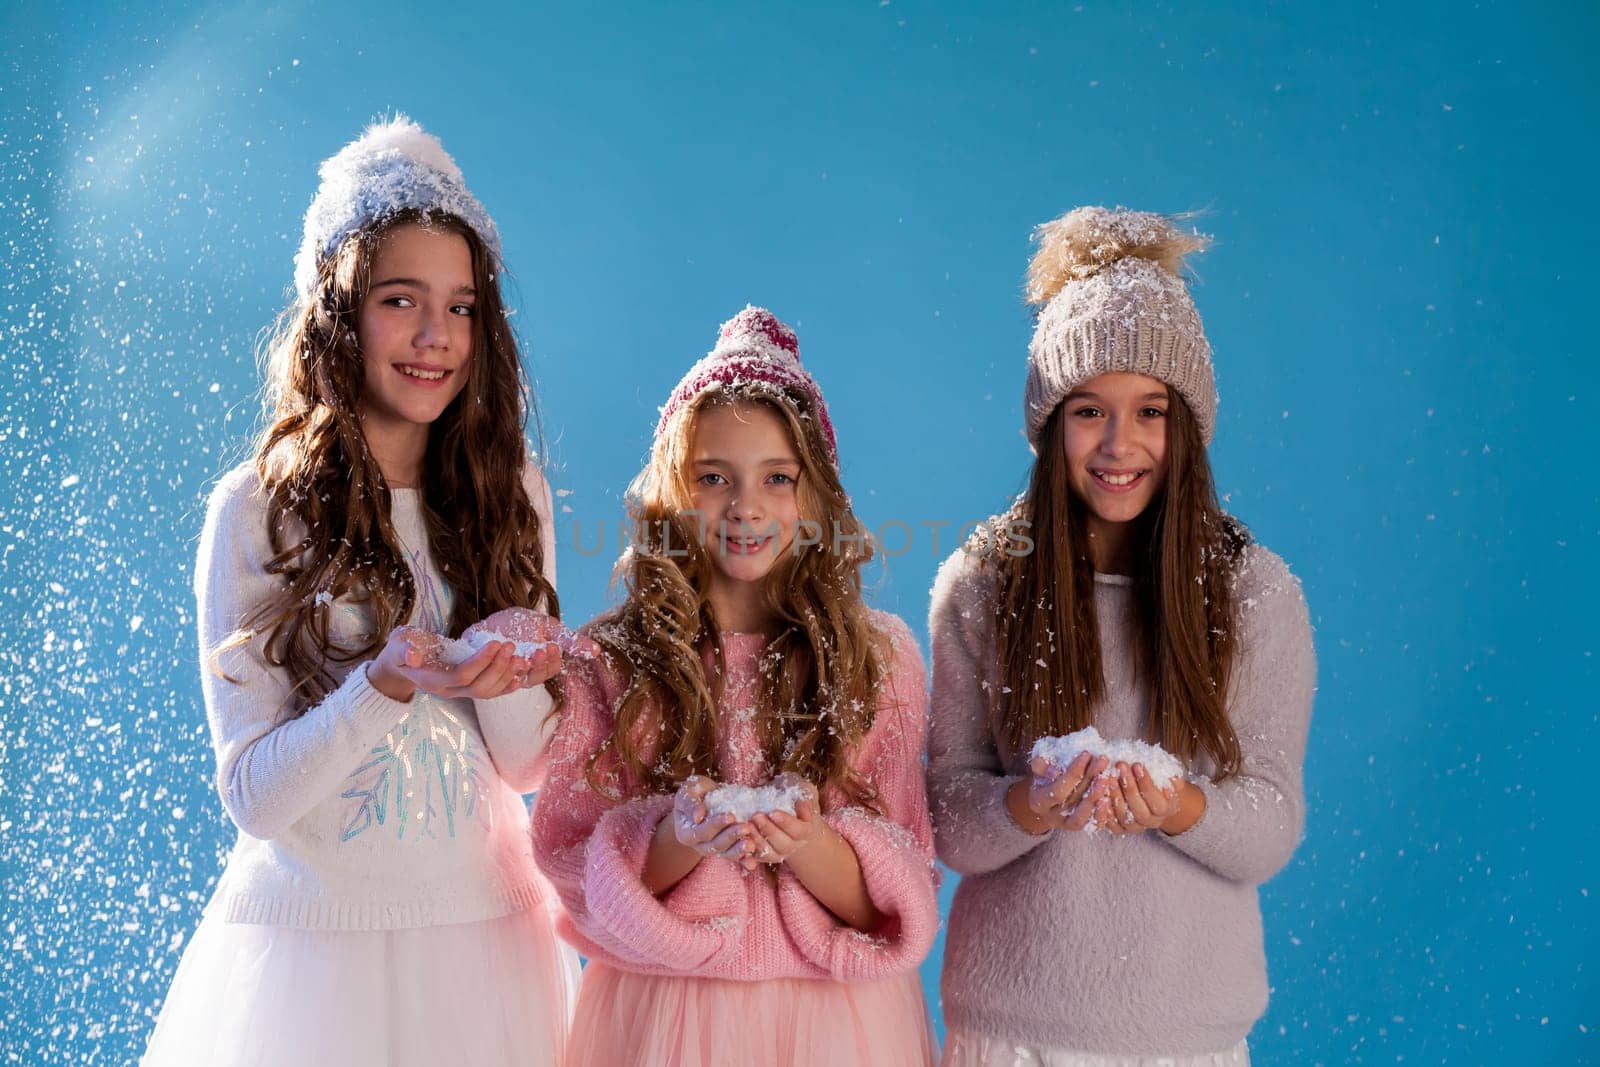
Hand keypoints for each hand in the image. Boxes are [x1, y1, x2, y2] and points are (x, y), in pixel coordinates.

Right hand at [368, 626, 524, 701]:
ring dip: (505, 676)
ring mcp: (458, 692)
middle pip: (478, 686)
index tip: (495, 643)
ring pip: (487, 692)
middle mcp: (447, 690)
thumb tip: (412, 656)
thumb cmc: (402, 649)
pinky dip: (506, 686)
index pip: (461, 675)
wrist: (403, 663)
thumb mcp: (398, 644)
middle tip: (510, 646)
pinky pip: (490, 693)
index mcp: (432, 680)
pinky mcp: (467, 689)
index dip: (480, 661)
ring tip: (519, 656)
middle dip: (497, 667)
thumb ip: (403, 650)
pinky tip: (521, 676)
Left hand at [465, 609, 600, 689]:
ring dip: (520, 665)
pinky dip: (500, 666)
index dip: (552, 660)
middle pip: (536, 677)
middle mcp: (524, 673)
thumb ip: (571, 640)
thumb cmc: (519, 624)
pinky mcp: (486, 673)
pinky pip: (494, 678)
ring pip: (517, 678)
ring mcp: (505, 674)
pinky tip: (501, 653)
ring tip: (519, 650)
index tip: (552, 646)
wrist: (489, 621)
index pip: (551, 669)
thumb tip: (597, 651)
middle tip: (539, 648)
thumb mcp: (548, 627)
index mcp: (540, 665)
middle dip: (539, 663)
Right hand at [671, 776, 755, 862]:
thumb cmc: (696, 792)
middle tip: (746, 827)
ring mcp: (714, 850)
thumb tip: (697, 816)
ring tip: (751, 844)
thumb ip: (689, 802)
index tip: (730, 816)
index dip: (716, 825)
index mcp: (686, 833)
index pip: (701, 832)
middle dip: (732, 836)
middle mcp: (699, 845)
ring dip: (740, 851)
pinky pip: (737, 859)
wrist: (707, 799)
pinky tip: (753, 862)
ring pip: (727, 854)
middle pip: (715, 844)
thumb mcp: (688, 791)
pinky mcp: (728, 851)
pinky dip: (745, 861)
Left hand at [746, 774, 822, 871]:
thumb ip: (804, 798)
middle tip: (756, 816)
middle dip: (769, 830)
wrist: (783, 807)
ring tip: (747, 824)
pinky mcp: (764, 854)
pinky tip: (740, 835)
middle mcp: (794, 845)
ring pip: (769, 853)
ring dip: (757, 839)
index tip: (773, 812)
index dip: (786, 823)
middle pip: (784, 844)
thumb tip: (803, 809)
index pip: (799, 831)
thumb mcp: (802, 790)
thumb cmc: (793, 796)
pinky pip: (756, 856)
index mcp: (807, 830)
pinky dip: (748, 847)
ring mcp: (779, 852)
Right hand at [1009, 751, 1111, 833]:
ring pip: (1083, 816)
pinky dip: (1102, 813)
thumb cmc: (1046, 772)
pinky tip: (1110, 798)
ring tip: (1107, 777)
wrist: (1051, 788)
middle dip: (1089, 779)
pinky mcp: (1082, 827)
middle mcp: (1051, 817)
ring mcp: (1066, 824)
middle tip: (1102, 761)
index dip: (1072, 773)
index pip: (1057, 790)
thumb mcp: (1039, 764)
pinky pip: (1093, 825)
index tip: (1086, 754)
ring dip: (1097, 796)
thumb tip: (1055, 772)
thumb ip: (1042, 764)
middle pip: (1073, 801)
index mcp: (1038, 802)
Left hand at [1094, 762, 1182, 834]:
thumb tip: (1168, 774)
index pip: (1157, 801)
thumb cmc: (1159, 779)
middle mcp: (1152, 821)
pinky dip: (1104, 810)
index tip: (1137, 765)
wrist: (1151, 793)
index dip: (1146, 784)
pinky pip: (1111, 823)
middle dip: (1129, 787)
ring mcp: (1135, 827)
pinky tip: (1100, 792)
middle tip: (1120, 765)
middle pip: (1140, 811)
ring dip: (1115, 795)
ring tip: (1109, 775)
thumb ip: (1169, 773)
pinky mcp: (1120, 828)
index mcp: (1167, 809)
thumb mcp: (1168, 773)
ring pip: (1124, 817)